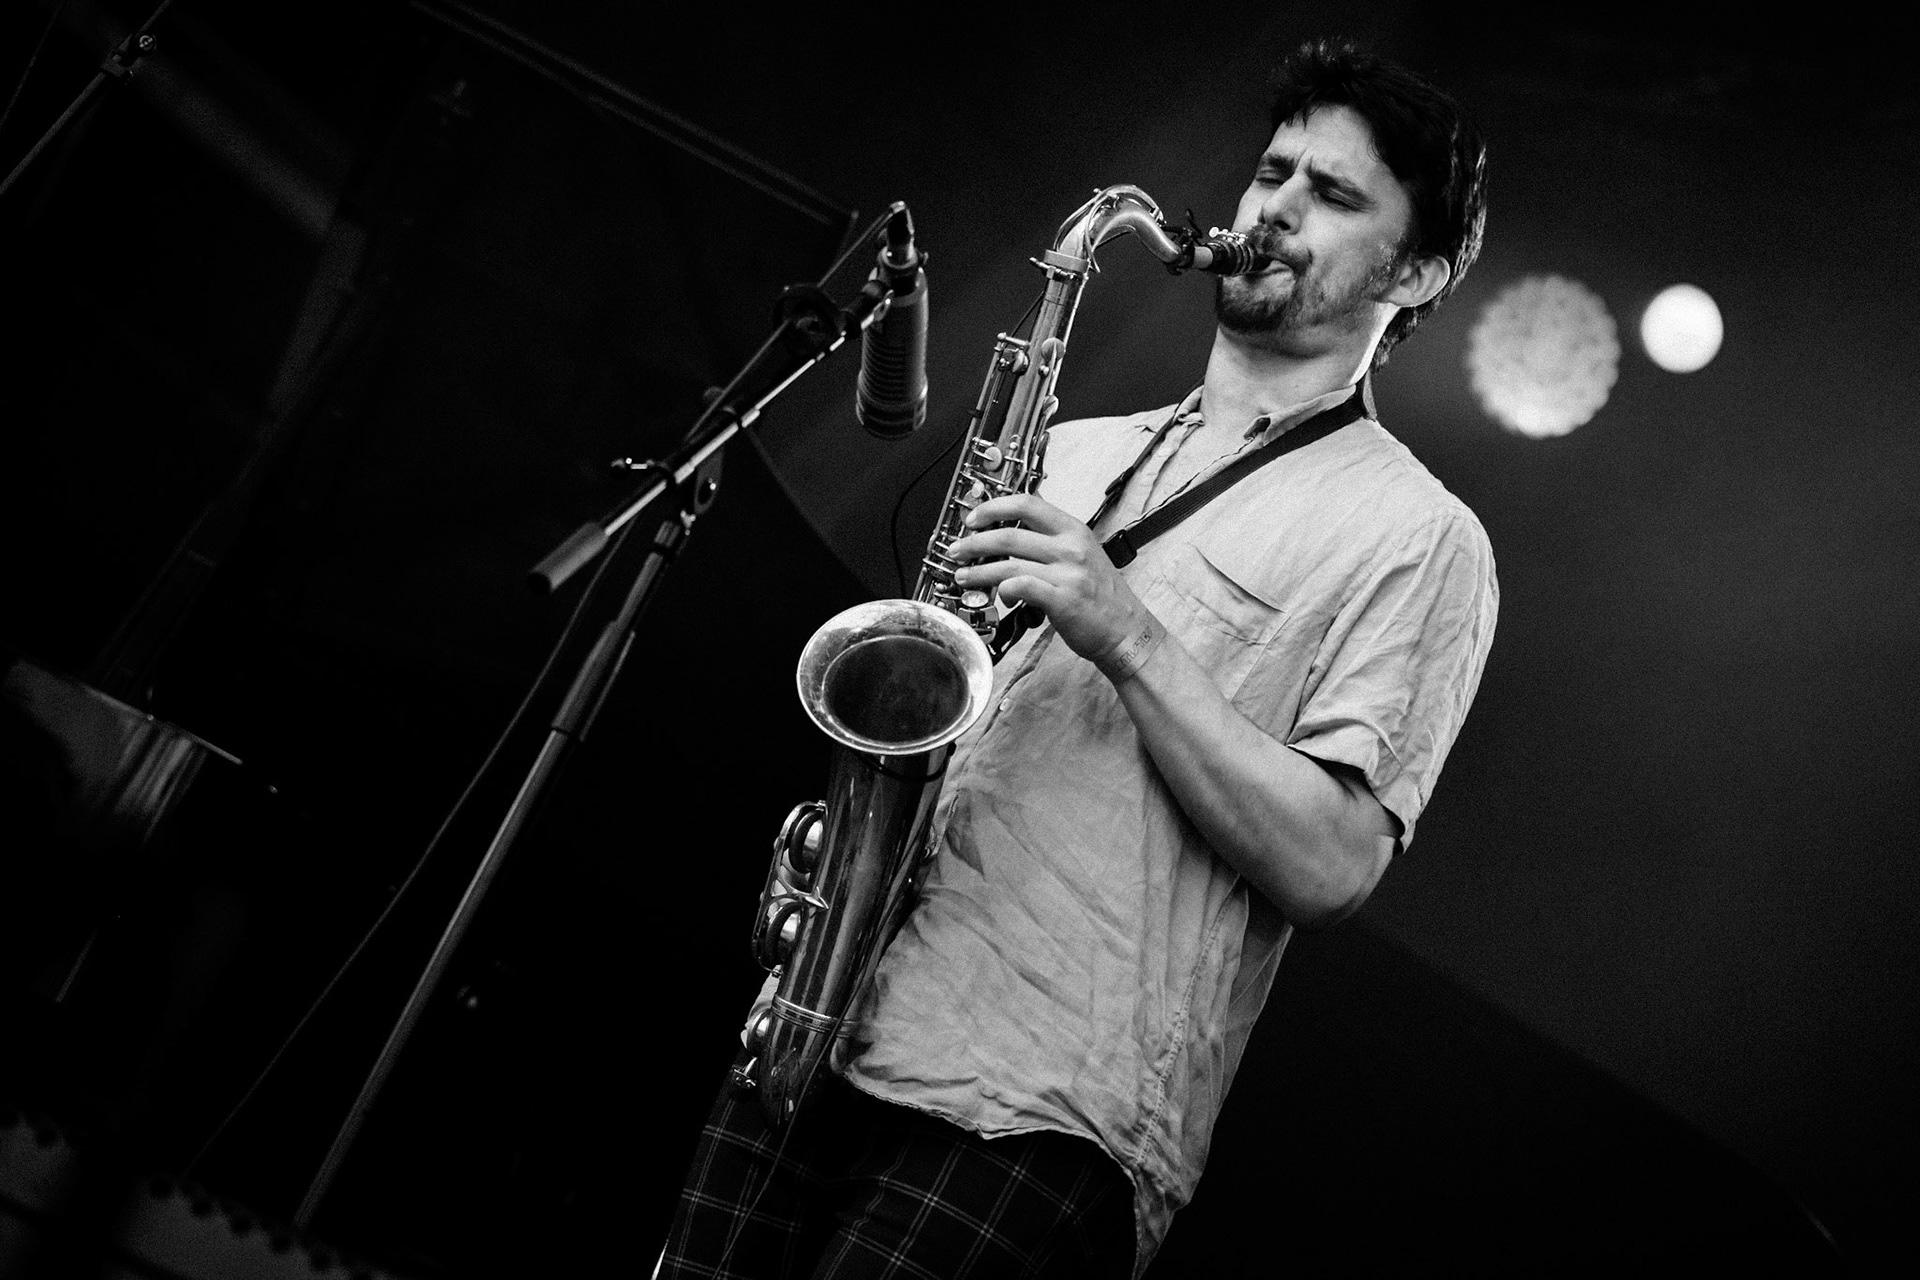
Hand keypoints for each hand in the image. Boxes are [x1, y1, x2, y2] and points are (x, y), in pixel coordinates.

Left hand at [948, 494, 1149, 662]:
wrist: (1126, 630)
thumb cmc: (1102, 596)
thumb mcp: (1082, 554)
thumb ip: (1051, 540)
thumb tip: (1014, 529)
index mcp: (1073, 530)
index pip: (1027, 504)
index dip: (994, 507)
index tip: (973, 517)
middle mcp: (1071, 548)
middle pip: (1010, 535)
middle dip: (975, 542)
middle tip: (957, 550)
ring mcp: (1068, 574)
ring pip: (1009, 564)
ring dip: (979, 571)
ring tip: (963, 576)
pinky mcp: (1063, 600)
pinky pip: (1021, 588)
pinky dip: (1002, 590)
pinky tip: (997, 597)